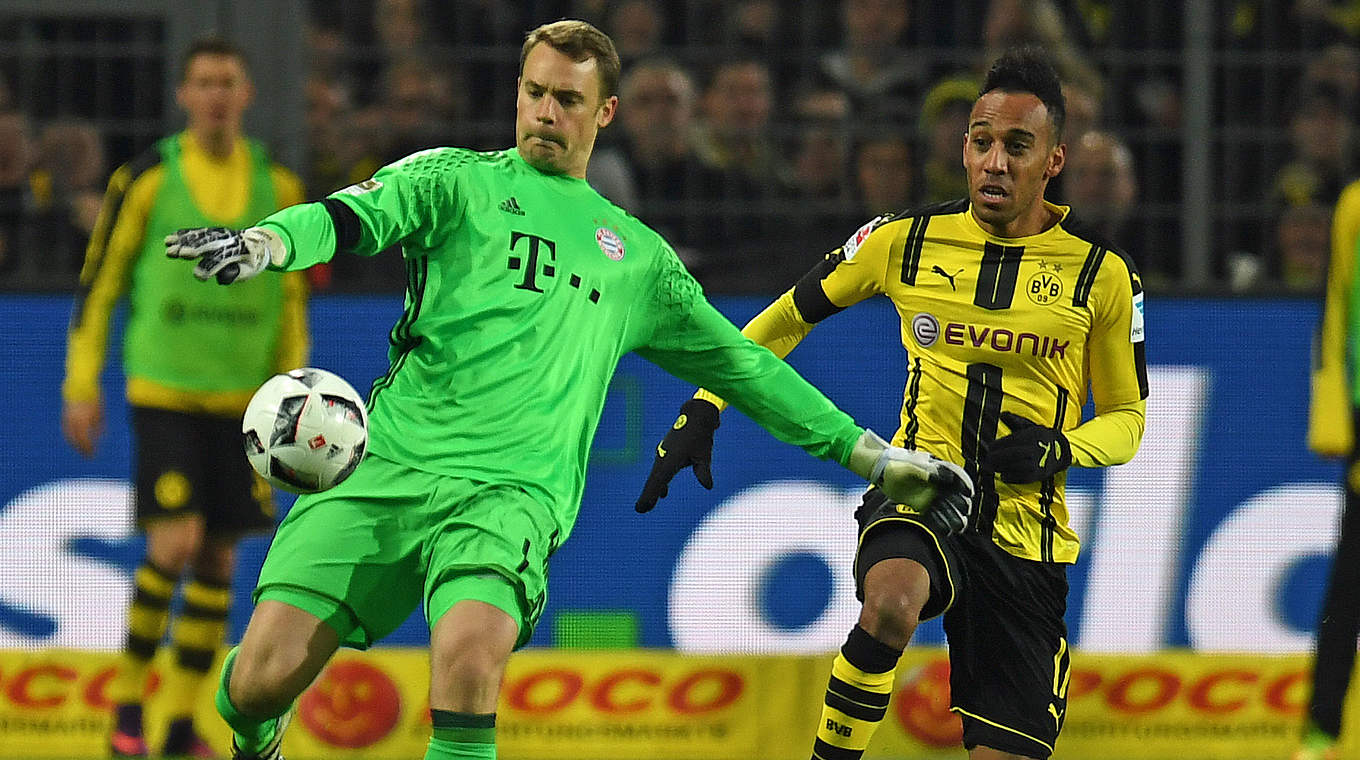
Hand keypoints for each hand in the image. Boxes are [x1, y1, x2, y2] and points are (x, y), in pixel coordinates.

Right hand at [61, 399, 102, 457]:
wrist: (81, 387)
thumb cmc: (95, 401)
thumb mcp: (100, 414)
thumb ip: (99, 427)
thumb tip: (97, 439)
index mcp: (84, 420)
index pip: (85, 439)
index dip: (88, 448)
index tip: (93, 454)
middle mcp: (74, 421)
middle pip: (76, 439)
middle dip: (82, 449)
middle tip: (88, 456)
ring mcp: (68, 418)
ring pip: (69, 436)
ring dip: (75, 445)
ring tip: (82, 451)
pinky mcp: (65, 416)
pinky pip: (66, 430)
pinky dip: (70, 438)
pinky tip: (75, 443)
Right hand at [165, 226, 283, 283]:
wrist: (261, 242)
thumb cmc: (253, 262)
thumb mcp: (249, 271)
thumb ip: (235, 274)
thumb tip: (220, 277)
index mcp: (240, 252)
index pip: (221, 261)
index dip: (210, 268)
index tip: (198, 275)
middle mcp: (229, 241)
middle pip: (207, 245)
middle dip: (192, 249)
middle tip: (176, 253)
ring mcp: (221, 234)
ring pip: (200, 236)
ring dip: (182, 240)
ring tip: (167, 244)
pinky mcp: (214, 231)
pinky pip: (198, 231)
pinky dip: (185, 234)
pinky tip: (171, 237)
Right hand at [635, 398, 720, 512]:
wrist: (696, 415)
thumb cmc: (700, 434)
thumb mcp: (704, 454)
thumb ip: (703, 471)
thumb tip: (708, 486)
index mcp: (670, 459)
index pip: (658, 482)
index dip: (649, 496)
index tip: (642, 508)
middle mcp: (663, 457)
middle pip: (653, 480)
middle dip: (648, 495)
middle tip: (641, 510)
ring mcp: (663, 453)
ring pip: (656, 475)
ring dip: (653, 489)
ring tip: (649, 505)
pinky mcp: (667, 452)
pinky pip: (661, 470)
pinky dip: (660, 481)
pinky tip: (664, 492)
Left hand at [870, 446, 975, 535]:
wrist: (883, 471)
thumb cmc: (900, 463)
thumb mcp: (916, 465)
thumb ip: (931, 472)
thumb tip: (947, 478)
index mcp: (940, 470)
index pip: (958, 477)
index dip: (965, 484)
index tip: (968, 492)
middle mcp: (939, 484)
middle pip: (956, 496)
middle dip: (961, 505)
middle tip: (964, 512)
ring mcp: (931, 495)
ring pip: (947, 508)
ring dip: (953, 518)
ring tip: (958, 527)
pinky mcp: (922, 505)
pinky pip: (934, 516)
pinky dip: (939, 523)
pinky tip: (945, 531)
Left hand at [985, 411, 1071, 482]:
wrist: (1061, 450)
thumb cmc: (1040, 437)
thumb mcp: (1029, 426)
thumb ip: (1014, 420)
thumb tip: (1002, 414)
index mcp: (1032, 436)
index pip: (1012, 441)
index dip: (998, 446)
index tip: (989, 448)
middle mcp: (1035, 449)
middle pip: (1013, 454)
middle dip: (998, 457)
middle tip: (987, 459)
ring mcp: (1038, 463)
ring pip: (1017, 466)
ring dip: (1002, 468)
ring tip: (992, 467)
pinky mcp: (1039, 474)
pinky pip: (1023, 477)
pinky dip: (1012, 477)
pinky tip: (1003, 475)